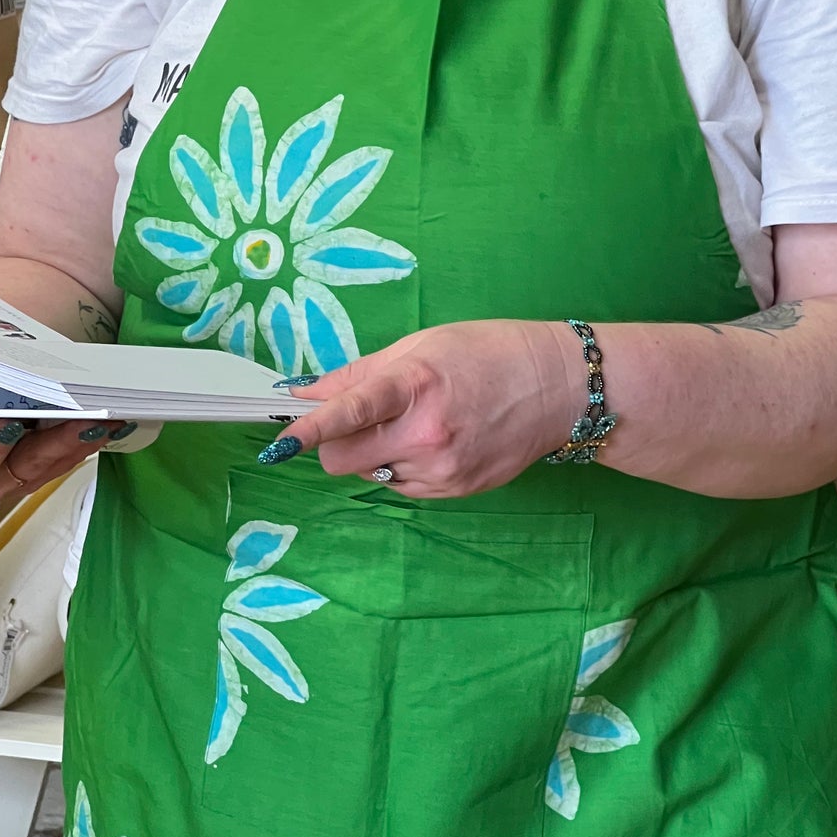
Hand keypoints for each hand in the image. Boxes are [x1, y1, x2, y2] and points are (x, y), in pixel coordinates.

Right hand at [0, 417, 149, 503]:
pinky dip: (91, 440)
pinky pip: (69, 458)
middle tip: (72, 418)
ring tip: (101, 417)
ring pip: (50, 464)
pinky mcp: (47, 466)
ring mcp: (18, 475)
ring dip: (77, 442)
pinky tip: (115, 420)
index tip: (7, 424)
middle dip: (44, 444)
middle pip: (16, 467)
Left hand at [261, 320, 580, 498]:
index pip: (348, 413)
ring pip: (370, 475)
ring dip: (375, 454)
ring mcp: (441, 468)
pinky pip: (402, 487)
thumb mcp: (422, 345)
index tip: (278, 445)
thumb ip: (360, 373)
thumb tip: (306, 393)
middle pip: (342, 460)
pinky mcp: (455, 490)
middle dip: (334, 444)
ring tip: (415, 424)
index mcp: (415, 384)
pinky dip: (403, 467)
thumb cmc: (488, 354)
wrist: (558, 388)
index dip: (308, 431)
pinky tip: (436, 441)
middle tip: (356, 421)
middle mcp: (426, 433)